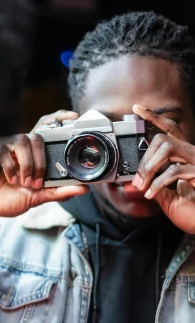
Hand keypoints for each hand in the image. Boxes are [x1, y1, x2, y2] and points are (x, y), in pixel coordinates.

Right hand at [0, 110, 86, 221]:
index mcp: (30, 153)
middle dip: (41, 160)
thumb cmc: (6, 199)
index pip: (45, 128)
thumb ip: (57, 192)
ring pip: (23, 140)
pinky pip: (3, 149)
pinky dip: (11, 167)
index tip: (74, 118)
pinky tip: (10, 180)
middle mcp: (17, 146)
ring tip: (24, 182)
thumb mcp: (36, 198)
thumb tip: (83, 189)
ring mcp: (2, 146)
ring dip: (28, 164)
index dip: (59, 118)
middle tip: (38, 181)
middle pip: (37, 136)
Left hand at [132, 104, 194, 233]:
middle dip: (145, 158)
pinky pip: (175, 170)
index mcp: (186, 157)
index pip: (169, 130)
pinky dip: (158, 183)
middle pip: (164, 139)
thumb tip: (133, 184)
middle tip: (135, 180)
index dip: (154, 118)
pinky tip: (151, 193)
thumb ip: (153, 189)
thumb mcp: (168, 199)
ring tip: (141, 186)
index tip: (136, 109)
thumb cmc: (193, 213)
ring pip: (168, 148)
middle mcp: (193, 155)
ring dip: (149, 167)